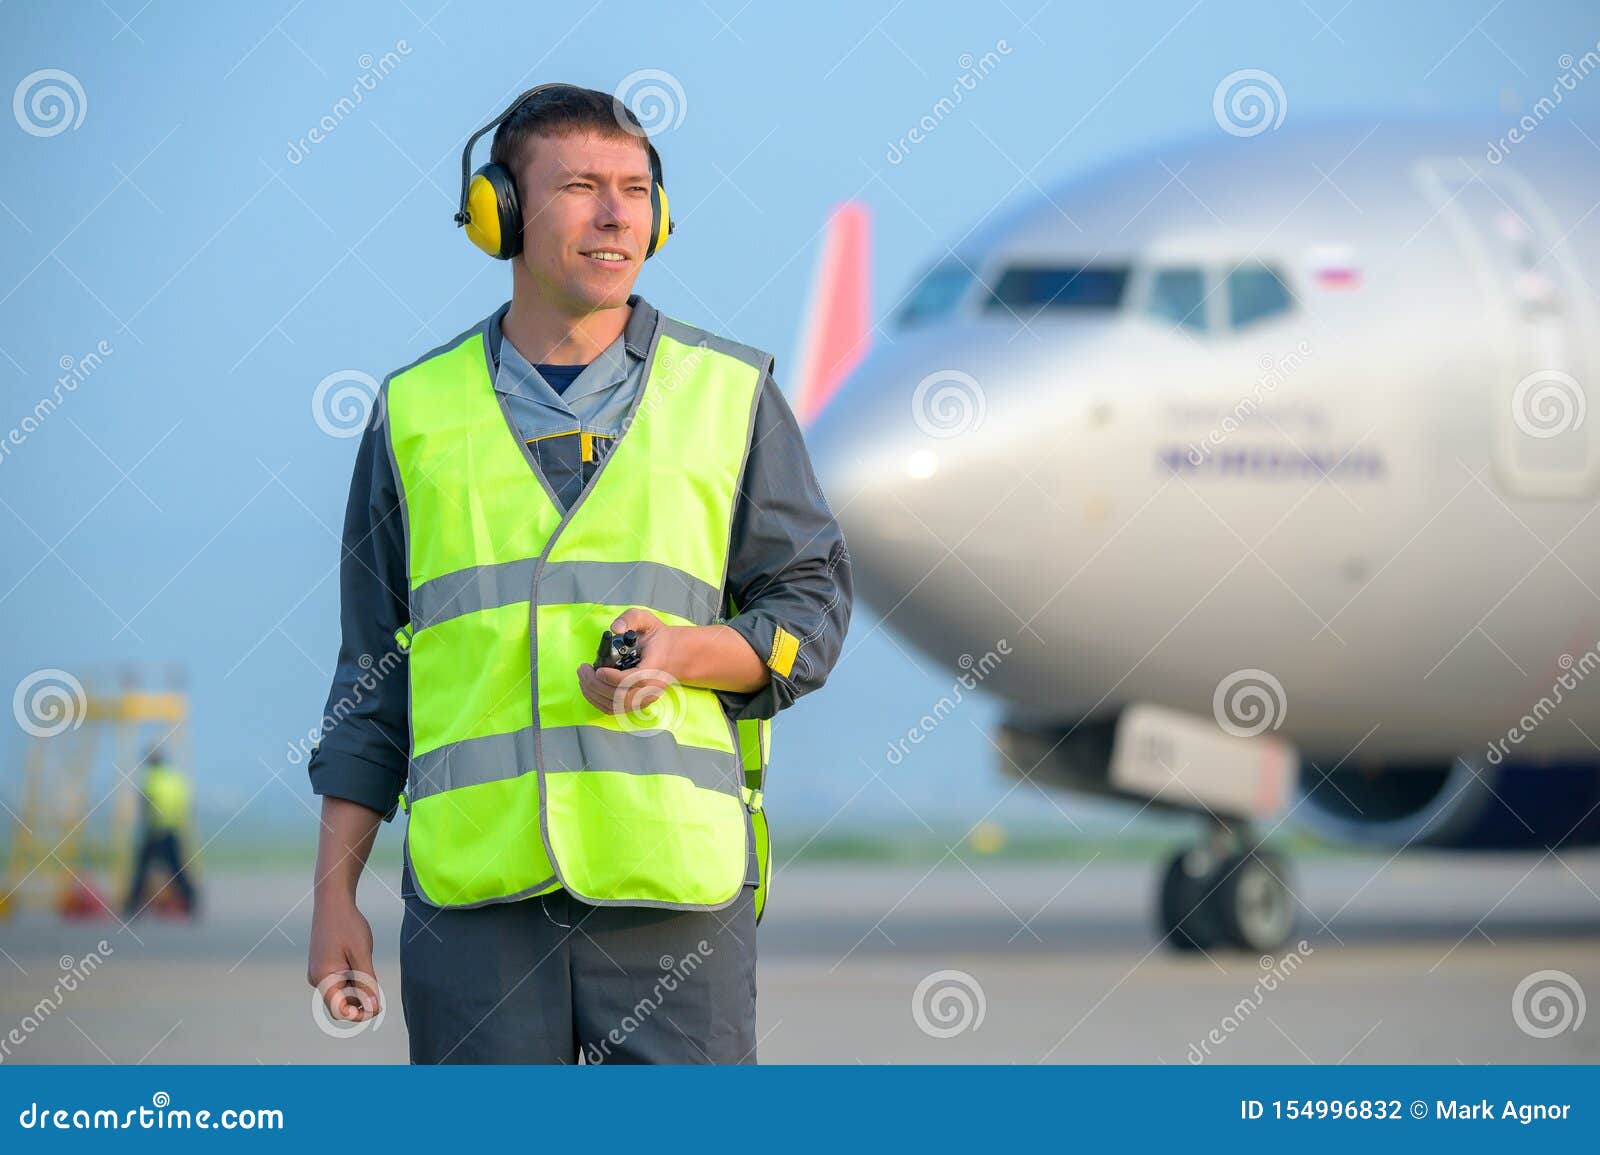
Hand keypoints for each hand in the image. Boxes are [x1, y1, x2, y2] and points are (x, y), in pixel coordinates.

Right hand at [307, 896, 381, 1023]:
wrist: (333, 902)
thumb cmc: (348, 925)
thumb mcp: (362, 954)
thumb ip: (367, 982)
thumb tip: (373, 1007)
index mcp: (323, 978)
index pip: (339, 1011)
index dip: (358, 1014)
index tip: (377, 1007)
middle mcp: (317, 978)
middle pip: (341, 1003)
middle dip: (360, 1001)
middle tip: (378, 988)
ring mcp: (319, 972)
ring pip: (341, 992)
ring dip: (357, 989)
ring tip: (368, 967)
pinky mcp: (323, 966)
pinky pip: (339, 981)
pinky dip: (352, 980)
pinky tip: (361, 963)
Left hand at [576, 608, 681, 715]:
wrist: (674, 654)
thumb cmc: (657, 639)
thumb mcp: (646, 621)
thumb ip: (630, 619)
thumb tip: (615, 628)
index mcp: (654, 668)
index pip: (631, 680)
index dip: (611, 677)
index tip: (597, 669)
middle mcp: (650, 688)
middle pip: (618, 696)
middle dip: (595, 684)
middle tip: (583, 670)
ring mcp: (644, 699)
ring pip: (613, 705)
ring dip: (593, 693)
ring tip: (584, 677)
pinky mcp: (637, 704)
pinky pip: (613, 709)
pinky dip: (597, 700)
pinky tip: (589, 687)